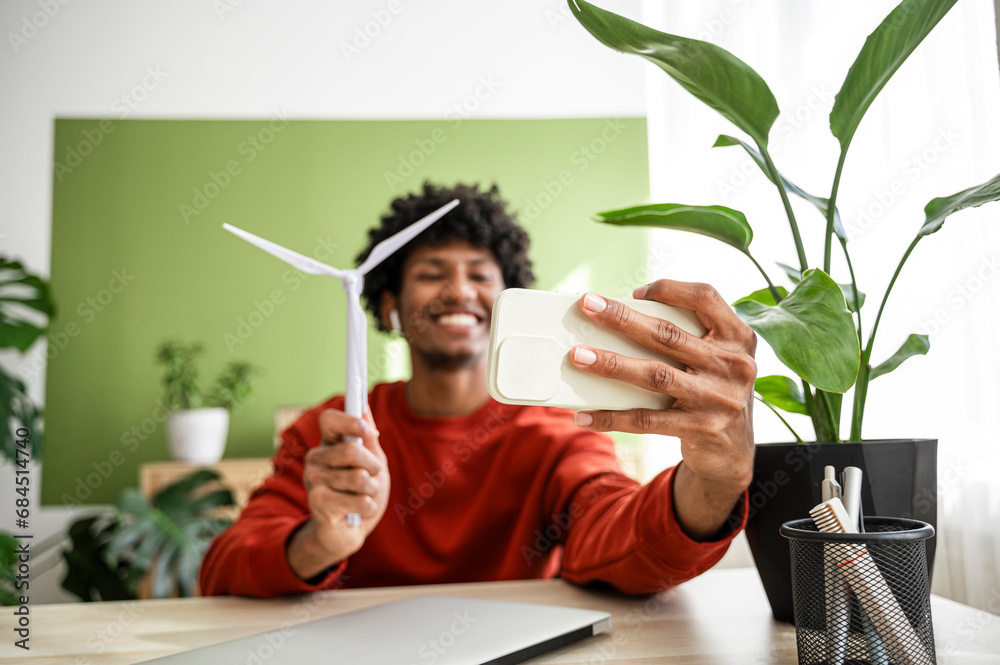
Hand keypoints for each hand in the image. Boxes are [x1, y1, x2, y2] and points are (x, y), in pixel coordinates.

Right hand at [288, 408, 389, 578]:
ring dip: (372, 490)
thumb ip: (369, 439)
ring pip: (358, 477)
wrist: (348, 533)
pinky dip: (368, 507)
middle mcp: (315, 459)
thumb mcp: (372, 464)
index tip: (366, 431)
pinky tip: (357, 512)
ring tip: (363, 497)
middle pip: (352, 450)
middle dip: (373, 466)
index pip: (329, 420)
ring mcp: (313, 481)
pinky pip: (359, 500)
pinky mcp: (317, 503)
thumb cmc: (361, 495)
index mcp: (328, 445)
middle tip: (372, 477)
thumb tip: (364, 407)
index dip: (349, 421)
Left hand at [569, 280, 756, 536]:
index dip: (670, 289)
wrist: (733, 453)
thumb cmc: (711, 392)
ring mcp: (720, 398)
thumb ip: (685, 339)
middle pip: (669, 335)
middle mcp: (734, 365)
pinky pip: (647, 420)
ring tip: (578, 356)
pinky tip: (585, 415)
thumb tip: (620, 321)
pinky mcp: (703, 428)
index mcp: (737, 337)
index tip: (636, 292)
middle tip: (587, 305)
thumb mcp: (714, 361)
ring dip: (611, 364)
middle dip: (622, 318)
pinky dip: (612, 417)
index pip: (705, 297)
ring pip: (655, 375)